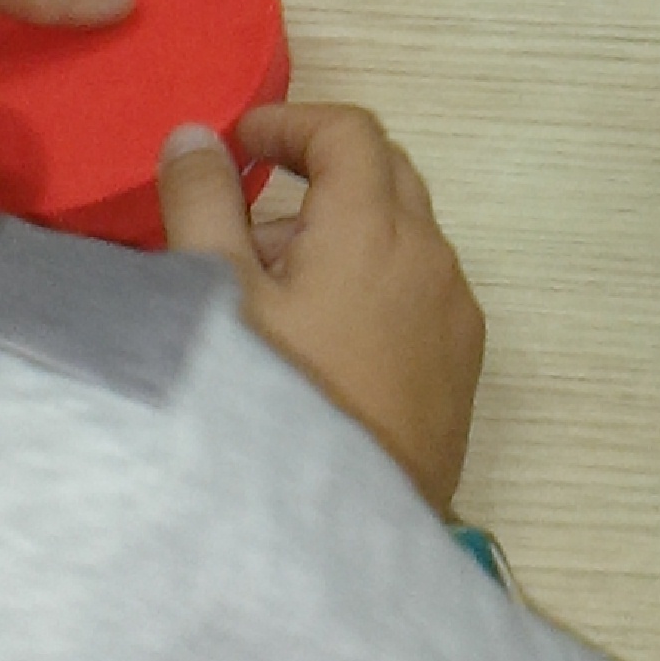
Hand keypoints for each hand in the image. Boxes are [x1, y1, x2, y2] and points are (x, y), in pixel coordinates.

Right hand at [158, 103, 485, 516]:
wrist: (343, 538)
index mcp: (377, 228)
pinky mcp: (461, 364)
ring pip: (404, 234)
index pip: (350, 132)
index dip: (292, 122)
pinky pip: (419, 288)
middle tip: (246, 220)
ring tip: (269, 295)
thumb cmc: (275, 402)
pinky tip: (319, 339)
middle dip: (317, 175)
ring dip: (342, 233)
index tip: (240, 144)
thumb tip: (198, 136)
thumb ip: (203, 203)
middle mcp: (432, 257)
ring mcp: (455, 313)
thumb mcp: (216, 299)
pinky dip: (373, 279)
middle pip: (385, 173)